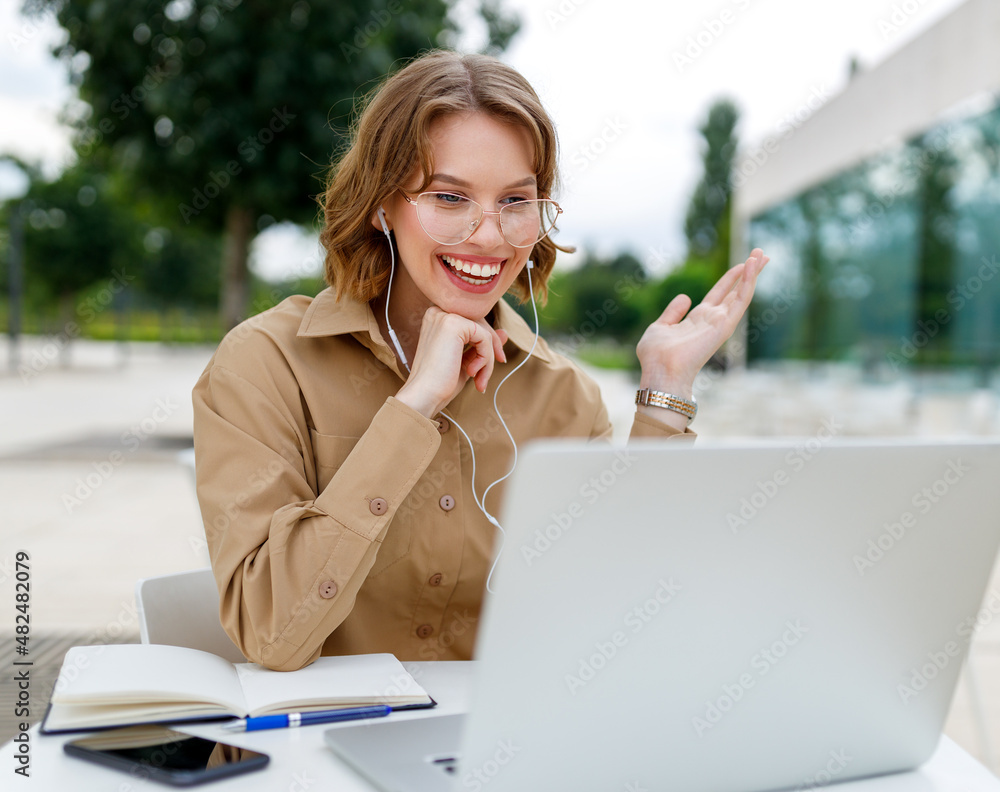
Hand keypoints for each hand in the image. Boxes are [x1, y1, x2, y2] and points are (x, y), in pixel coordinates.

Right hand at [395, 307, 508, 417]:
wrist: (424, 396)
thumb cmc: (440, 383)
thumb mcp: (466, 360)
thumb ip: (482, 346)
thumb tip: (504, 332)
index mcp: (438, 318)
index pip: (473, 322)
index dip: (487, 342)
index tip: (495, 361)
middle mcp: (438, 312)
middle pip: (481, 323)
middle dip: (492, 349)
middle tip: (487, 375)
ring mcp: (445, 316)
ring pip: (484, 331)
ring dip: (487, 359)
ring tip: (478, 379)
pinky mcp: (453, 324)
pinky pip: (484, 337)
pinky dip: (485, 358)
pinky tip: (472, 372)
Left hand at [636, 248, 768, 396]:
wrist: (660, 371)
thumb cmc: (656, 356)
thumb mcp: (660, 327)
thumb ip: (673, 312)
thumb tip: (685, 297)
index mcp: (698, 319)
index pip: (719, 294)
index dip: (730, 278)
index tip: (742, 263)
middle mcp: (713, 320)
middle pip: (735, 291)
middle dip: (748, 273)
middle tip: (761, 253)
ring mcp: (721, 323)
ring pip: (742, 293)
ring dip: (752, 273)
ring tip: (762, 253)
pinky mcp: (725, 325)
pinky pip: (741, 300)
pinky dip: (748, 282)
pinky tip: (752, 265)